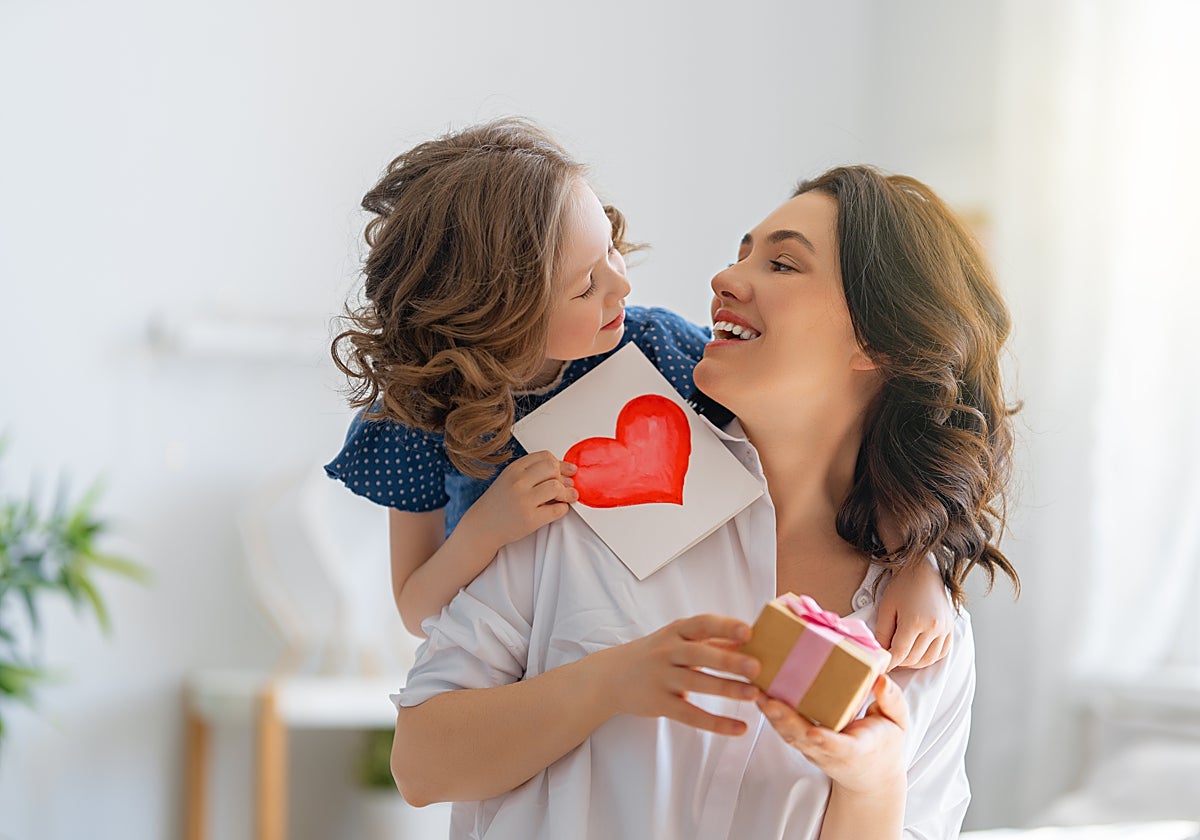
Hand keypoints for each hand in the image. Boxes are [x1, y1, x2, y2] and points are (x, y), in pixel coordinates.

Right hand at [461, 451, 578, 553]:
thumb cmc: (498, 503)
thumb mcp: (510, 479)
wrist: (482, 526)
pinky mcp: (530, 519)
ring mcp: (523, 500)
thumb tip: (566, 471)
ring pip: (557, 487)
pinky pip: (557, 510)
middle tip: (567, 486)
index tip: (567, 471)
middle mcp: (518, 482)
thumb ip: (533, 472)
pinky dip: (563, 509)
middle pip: (553, 469)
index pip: (545, 456)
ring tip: (565, 498)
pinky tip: (558, 509)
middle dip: (564, 477)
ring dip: (567, 493)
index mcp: (514, 469)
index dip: (560, 464)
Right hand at [599, 614, 760, 735]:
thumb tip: (750, 641)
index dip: (724, 626)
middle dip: (729, 660)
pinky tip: (738, 727)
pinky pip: (690, 714)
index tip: (748, 630)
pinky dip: (716, 722)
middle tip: (756, 667)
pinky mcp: (660, 704)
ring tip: (754, 694)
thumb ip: (711, 641)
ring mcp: (662, 678)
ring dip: (727, 689)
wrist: (612, 676)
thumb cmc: (654, 654)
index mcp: (675, 632)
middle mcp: (667, 652)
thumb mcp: (677, 640)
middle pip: (699, 654)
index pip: (701, 624)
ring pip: (697, 683)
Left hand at [757, 673, 907, 794]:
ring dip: (773, 716)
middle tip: (769, 701)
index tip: (814, 732)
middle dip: (786, 722)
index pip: (839, 747)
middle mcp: (831, 753)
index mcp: (857, 749)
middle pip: (804, 740)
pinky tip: (760, 695)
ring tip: (757, 692)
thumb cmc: (885, 745)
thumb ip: (891, 701)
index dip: (826, 741)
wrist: (871, 777)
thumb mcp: (899, 724)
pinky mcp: (804, 744)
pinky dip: (772, 715)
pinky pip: (786, 730)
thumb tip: (880, 678)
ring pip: (789, 735)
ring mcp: (814, 750)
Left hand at [874, 561, 953, 669]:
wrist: (923, 573)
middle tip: (889, 659)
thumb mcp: (886, 607)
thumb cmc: (902, 587)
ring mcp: (944, 630)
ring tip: (901, 657)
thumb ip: (882, 632)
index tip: (881, 665)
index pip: (899, 653)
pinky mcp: (950, 629)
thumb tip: (881, 652)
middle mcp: (932, 627)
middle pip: (913, 659)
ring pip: (927, 660)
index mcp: (914, 621)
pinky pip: (940, 653)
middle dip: (899, 663)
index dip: (889, 662)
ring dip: (913, 663)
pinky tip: (917, 653)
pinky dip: (928, 658)